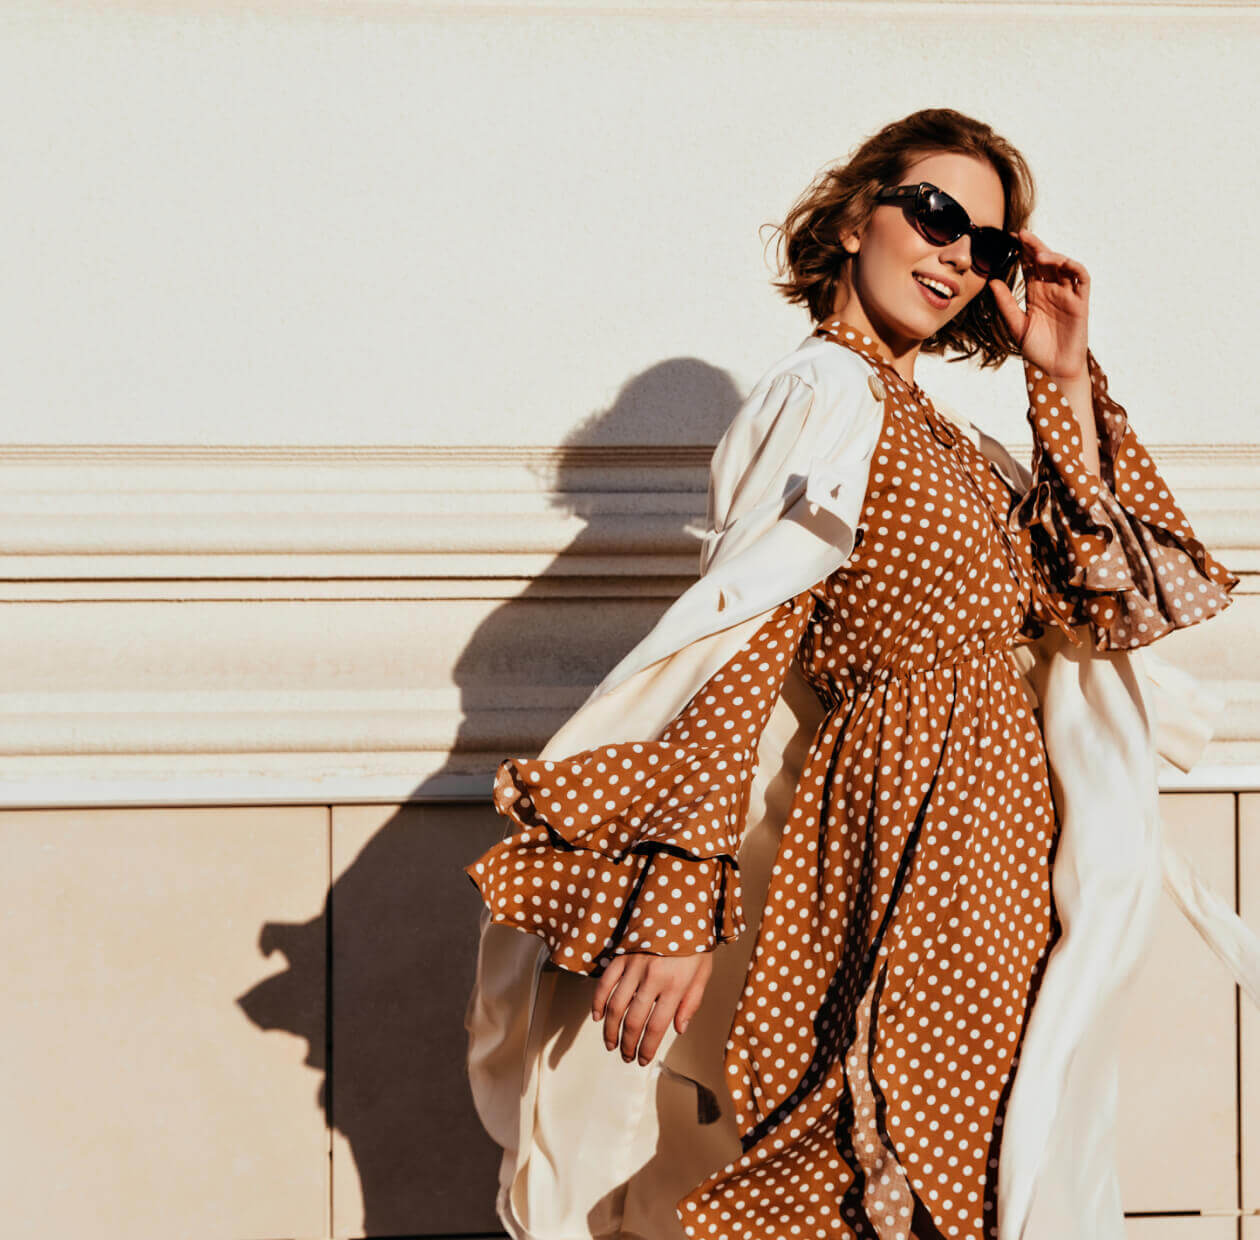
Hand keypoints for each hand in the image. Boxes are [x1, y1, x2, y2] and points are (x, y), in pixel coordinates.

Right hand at [592, 949, 712, 1065]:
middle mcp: (652, 978)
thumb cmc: (694, 943)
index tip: (643, 1060)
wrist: (680, 906)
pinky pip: (605, 983)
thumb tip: (679, 1029)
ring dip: (610, 1030)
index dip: (647, 1048)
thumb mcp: (703, 972)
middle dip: (628, 1044)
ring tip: (611, 1044)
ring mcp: (634, 966)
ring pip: (616, 1006)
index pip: (656, 1027)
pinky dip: (598, 1002)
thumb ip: (691, 1002)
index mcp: (675, 985)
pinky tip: (598, 1017)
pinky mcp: (622, 956)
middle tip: (626, 1056)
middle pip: (633, 1021)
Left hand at [988, 228, 1089, 379]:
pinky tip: (1060, 262)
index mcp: (1036, 293)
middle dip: (1034, 246)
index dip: (1022, 252)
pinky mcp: (1081, 301)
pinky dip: (1073, 266)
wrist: (1053, 368)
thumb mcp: (1016, 325)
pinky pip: (1082, 277)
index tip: (1009, 239)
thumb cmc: (1036, 349)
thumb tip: (992, 282)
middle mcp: (1052, 289)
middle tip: (1020, 235)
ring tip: (1037, 253)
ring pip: (1064, 265)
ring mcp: (1067, 294)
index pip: (1030, 266)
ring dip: (1052, 255)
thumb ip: (1005, 304)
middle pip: (1045, 261)